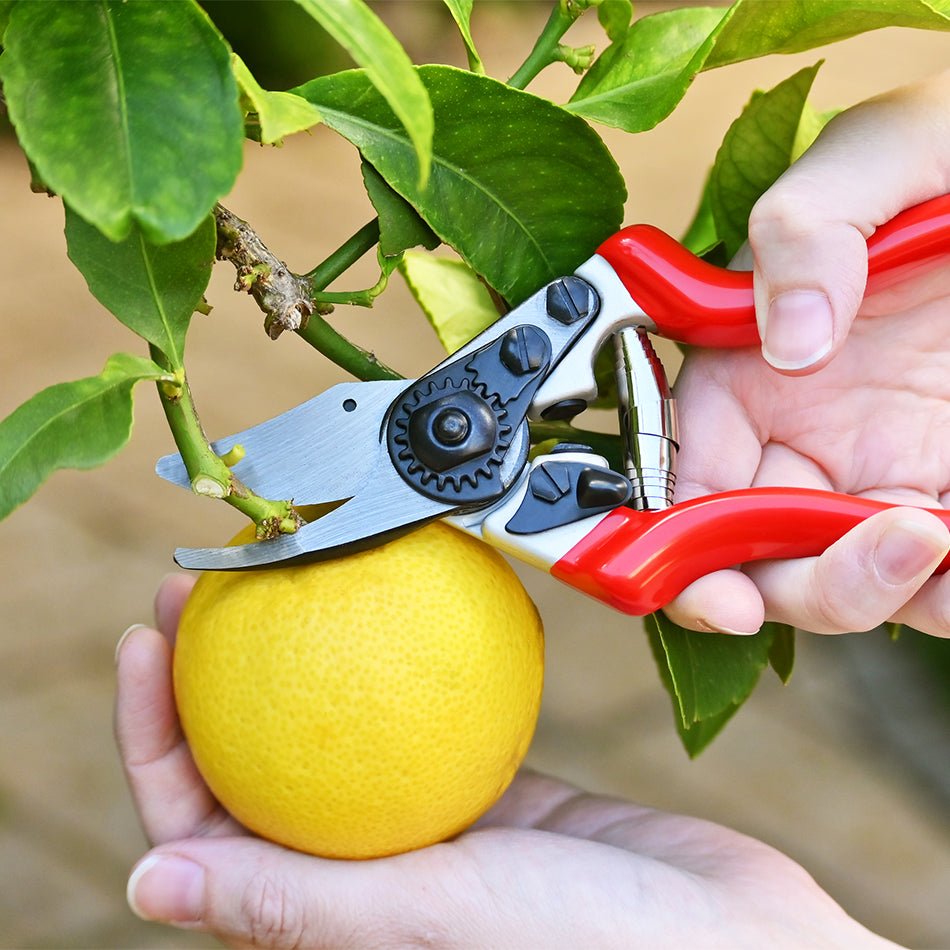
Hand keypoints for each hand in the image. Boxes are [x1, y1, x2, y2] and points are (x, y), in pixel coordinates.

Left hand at [115, 575, 898, 948]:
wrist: (736, 940)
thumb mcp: (437, 922)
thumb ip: (299, 905)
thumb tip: (146, 879)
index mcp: (326, 917)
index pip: (197, 819)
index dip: (153, 730)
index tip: (147, 633)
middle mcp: (364, 868)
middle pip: (256, 751)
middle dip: (212, 666)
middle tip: (201, 576)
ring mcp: (425, 821)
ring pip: (333, 717)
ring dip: (301, 642)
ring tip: (287, 564)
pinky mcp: (490, 785)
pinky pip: (428, 700)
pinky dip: (405, 642)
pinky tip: (399, 585)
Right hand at [666, 72, 949, 636]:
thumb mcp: (887, 154)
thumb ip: (804, 227)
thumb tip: (786, 340)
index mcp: (746, 364)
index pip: (681, 474)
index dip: (677, 543)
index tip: (716, 588)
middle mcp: (797, 432)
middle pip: (749, 551)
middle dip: (779, 586)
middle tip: (846, 570)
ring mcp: (875, 470)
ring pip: (835, 578)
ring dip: (871, 591)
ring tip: (933, 544)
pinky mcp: (944, 492)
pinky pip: (933, 578)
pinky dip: (942, 594)